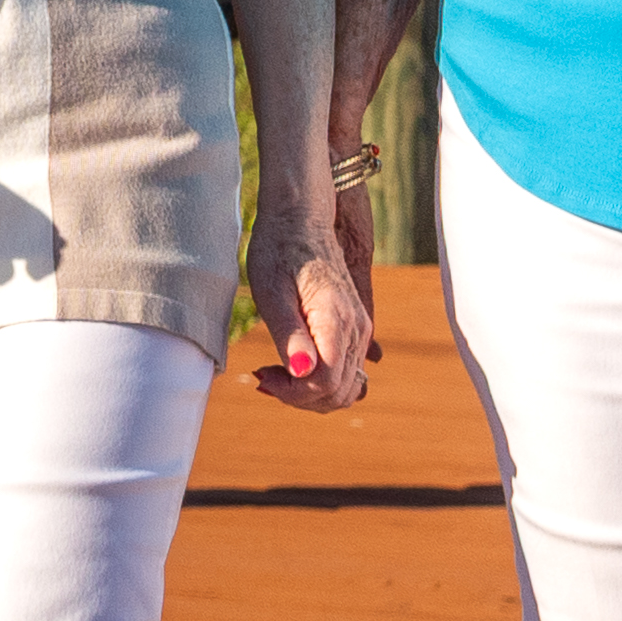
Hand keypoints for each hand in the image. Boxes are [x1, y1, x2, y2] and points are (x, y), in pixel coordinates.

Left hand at [250, 207, 382, 415]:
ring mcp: (359, 331)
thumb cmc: (278, 252)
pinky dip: (319, 381)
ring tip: (275, 372)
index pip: (326, 383)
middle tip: (265, 375)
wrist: (300, 222)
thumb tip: (302, 374)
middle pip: (339, 393)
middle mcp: (356, 330)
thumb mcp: (272, 292)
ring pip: (345, 388)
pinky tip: (290, 366)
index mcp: (336, 321)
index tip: (262, 373)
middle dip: (299, 397)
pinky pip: (345, 373)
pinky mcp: (354, 330)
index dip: (292, 392)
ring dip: (310, 393)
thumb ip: (290, 335)